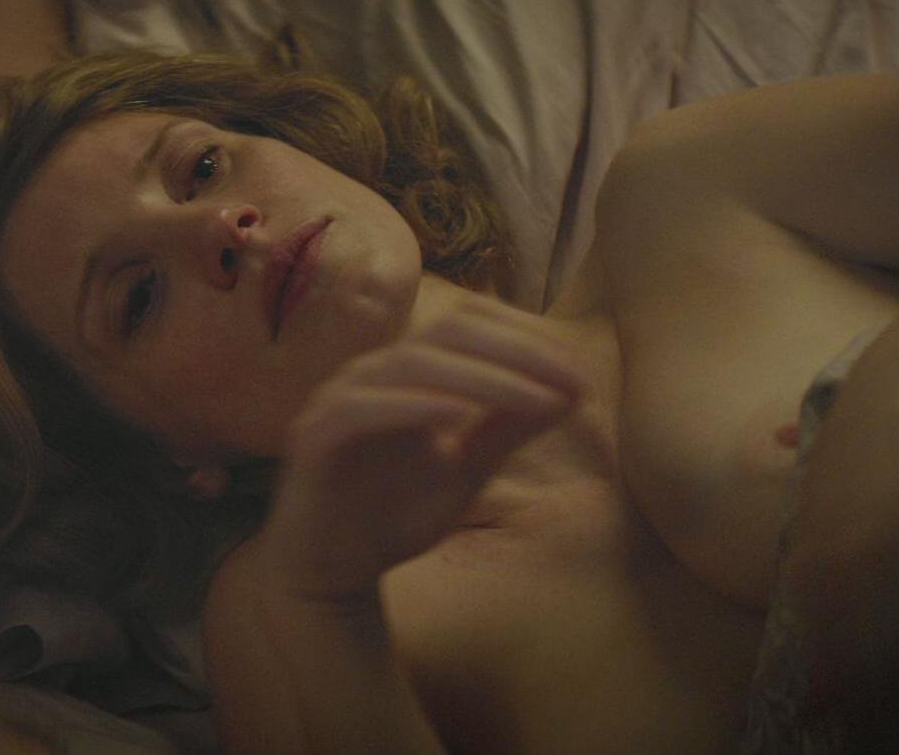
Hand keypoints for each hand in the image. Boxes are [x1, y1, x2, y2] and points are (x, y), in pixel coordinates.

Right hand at [254, 295, 581, 603]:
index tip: (583, 377)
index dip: (530, 340)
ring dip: (481, 378)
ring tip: (535, 399)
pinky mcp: (315, 435)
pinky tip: (457, 419)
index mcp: (409, 371)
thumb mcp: (468, 472)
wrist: (331, 573)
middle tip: (571, 382)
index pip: (472, 325)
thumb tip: (571, 392)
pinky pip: (363, 408)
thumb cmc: (394, 517)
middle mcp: (374, 371)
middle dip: (517, 352)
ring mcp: (339, 398)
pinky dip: (412, 407)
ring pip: (413, 363)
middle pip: (449, 331)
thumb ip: (508, 430)